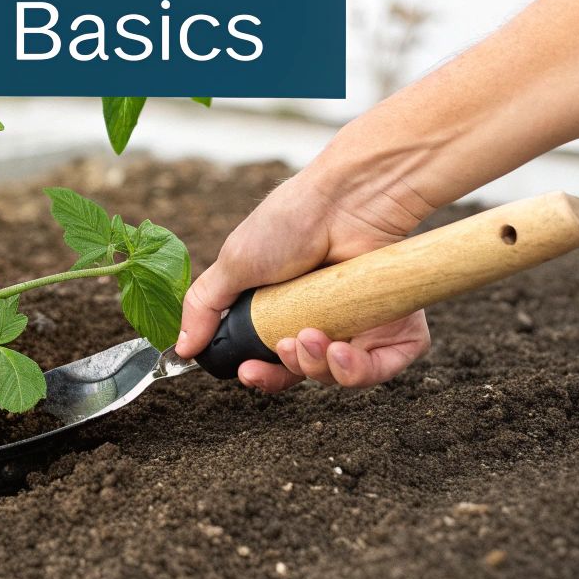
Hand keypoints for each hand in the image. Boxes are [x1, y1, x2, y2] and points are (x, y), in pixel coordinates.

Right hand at [176, 170, 431, 391]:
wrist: (343, 200)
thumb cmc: (290, 221)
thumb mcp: (234, 263)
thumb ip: (205, 307)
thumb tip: (182, 347)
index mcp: (288, 310)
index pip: (276, 362)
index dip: (263, 375)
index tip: (249, 371)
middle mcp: (326, 320)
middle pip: (309, 374)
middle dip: (291, 371)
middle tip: (284, 349)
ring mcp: (362, 323)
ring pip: (344, 377)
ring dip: (321, 367)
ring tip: (311, 337)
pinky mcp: (397, 323)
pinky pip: (385, 366)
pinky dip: (362, 369)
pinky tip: (342, 349)